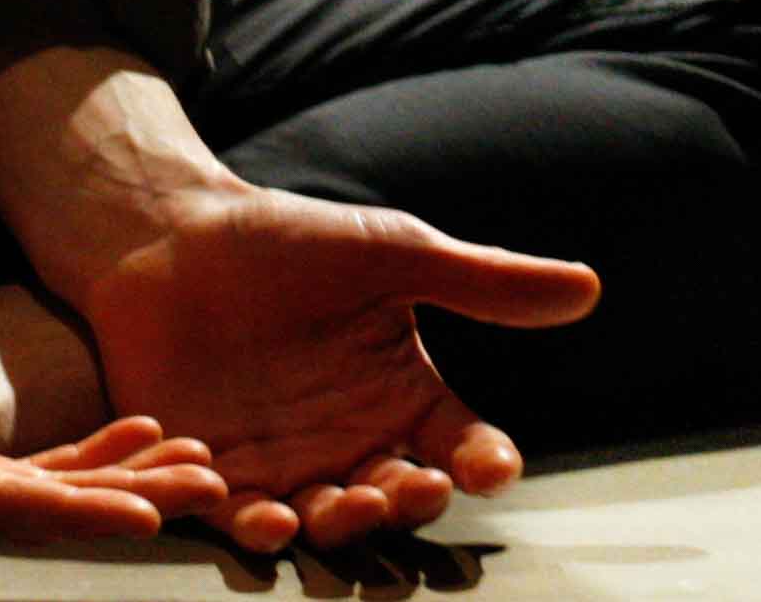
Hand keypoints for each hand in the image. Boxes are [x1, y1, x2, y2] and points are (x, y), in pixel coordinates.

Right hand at [0, 373, 213, 593]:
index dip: (70, 511)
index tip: (147, 518)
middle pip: (31, 510)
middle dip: (121, 505)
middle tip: (216, 491)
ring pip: (35, 494)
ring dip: (116, 483)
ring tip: (201, 466)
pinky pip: (19, 466)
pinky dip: (82, 455)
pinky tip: (139, 432)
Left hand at [73, 185, 600, 556]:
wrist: (172, 237)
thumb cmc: (290, 241)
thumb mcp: (392, 254)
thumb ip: (481, 282)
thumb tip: (588, 288)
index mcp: (402, 396)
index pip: (459, 442)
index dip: (482, 460)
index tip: (495, 465)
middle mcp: (349, 445)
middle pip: (393, 497)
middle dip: (405, 503)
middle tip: (414, 489)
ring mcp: (281, 468)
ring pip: (320, 520)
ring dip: (334, 524)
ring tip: (337, 509)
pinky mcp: (210, 475)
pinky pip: (231, 515)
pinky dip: (246, 520)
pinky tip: (257, 510)